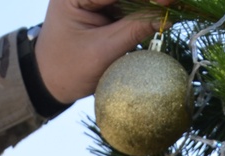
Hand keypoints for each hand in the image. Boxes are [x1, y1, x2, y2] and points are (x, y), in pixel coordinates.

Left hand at [34, 0, 163, 104]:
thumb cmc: (68, 70)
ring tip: (174, 7)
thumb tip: (167, 14)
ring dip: (151, 2)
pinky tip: (164, 8)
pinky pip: (129, 0)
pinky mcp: (103, 0)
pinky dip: (146, 5)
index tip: (170, 2)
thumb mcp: (101, 53)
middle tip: (176, 5)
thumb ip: (133, 30)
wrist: (48, 79)